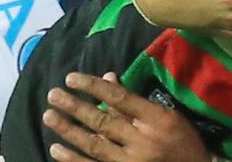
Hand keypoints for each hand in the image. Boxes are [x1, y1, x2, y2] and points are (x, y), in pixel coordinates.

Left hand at [44, 72, 208, 161]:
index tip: (71, 78)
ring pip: (93, 144)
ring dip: (68, 130)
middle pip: (102, 121)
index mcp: (156, 119)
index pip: (120, 98)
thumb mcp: (168, 117)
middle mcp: (142, 140)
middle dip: (75, 107)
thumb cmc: (183, 143)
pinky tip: (56, 148)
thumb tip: (107, 78)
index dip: (93, 87)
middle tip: (53, 95)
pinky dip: (72, 159)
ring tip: (49, 116)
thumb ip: (136, 101)